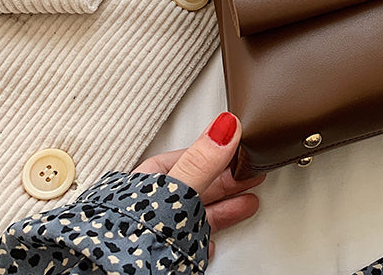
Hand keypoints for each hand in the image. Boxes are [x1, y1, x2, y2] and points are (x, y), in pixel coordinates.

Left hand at [134, 112, 264, 258]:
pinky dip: (206, 235)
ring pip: (195, 213)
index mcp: (148, 182)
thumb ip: (201, 161)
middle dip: (227, 180)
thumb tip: (224, 126)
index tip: (242, 149)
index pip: (189, 157)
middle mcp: (151, 205)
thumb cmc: (130, 238)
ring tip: (247, 203)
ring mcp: (156, 232)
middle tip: (252, 174)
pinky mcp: (161, 255)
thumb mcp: (174, 191)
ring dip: (224, 207)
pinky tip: (213, 239)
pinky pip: (188, 240)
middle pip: (197, 185)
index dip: (219, 152)